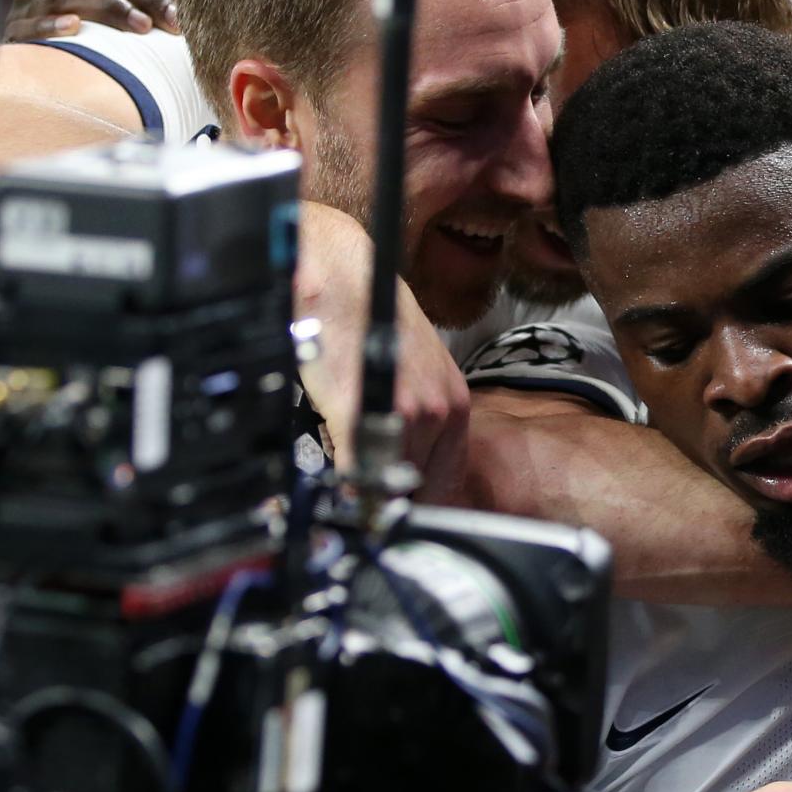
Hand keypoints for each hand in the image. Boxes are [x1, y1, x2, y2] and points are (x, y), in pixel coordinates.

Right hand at [5, 0, 180, 41]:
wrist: (26, 69)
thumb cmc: (76, 26)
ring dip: (109, 9)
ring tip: (142, 27)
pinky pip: (29, 25)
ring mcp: (25, 3)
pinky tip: (75, 28)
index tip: (185, 5)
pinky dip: (51, 25)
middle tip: (174, 21)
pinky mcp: (13, 32)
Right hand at [299, 204, 468, 499]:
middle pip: (416, 487)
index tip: (397, 514)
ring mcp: (405, 414)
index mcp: (454, 403)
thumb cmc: (369, 318)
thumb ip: (417, 419)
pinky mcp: (364, 414)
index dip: (416, 502)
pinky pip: (357, 469)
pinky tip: (337, 473)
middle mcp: (439, 410)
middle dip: (389, 496)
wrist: (340, 277)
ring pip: (387, 481)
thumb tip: (404, 462)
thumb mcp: (412, 371)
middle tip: (366, 497)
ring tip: (349, 465)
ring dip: (366, 484)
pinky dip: (346, 479)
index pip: (443, 481)